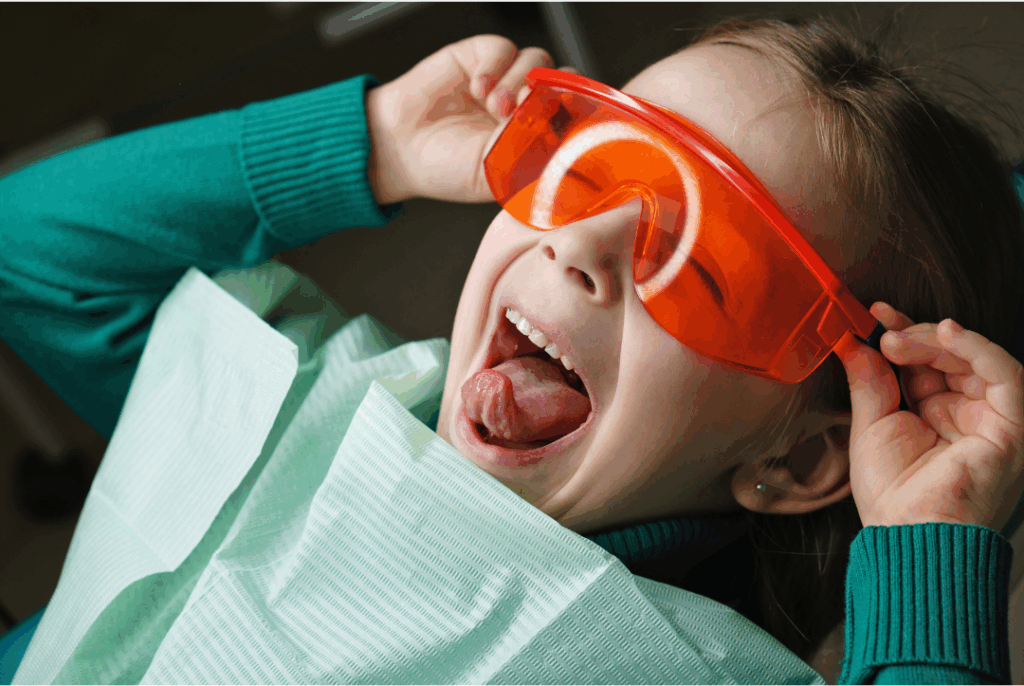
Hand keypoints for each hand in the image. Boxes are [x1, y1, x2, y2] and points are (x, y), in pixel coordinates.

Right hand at [365, 35, 570, 204]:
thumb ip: (531, 156)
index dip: (577, 112)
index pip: (574, 114)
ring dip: (520, 81)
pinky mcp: (482, 58)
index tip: (570, 120)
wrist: (398, 148)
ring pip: (538, 61)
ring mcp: (505, 80)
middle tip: (530, 109)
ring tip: (494, 105)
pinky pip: (506, 49)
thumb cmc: (444, 168)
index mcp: (534, 136)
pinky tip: (477, 88)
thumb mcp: (496, 174)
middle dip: (552, 92)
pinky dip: (495, 67)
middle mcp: (524, 106)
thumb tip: (563, 140)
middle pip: (563, 81)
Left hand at [838, 302, 1023, 533]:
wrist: (911, 536)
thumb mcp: (871, 426)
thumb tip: (854, 343)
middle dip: (916, 336)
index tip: (875, 314)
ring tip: (900, 340)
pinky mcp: (1012, 427)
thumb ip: (869, 382)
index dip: (904, 335)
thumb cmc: (891, 496)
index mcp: (934, 415)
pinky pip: (1005, 376)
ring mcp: (990, 420)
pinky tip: (948, 332)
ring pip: (975, 359)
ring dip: (937, 341)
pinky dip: (978, 348)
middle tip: (885, 330)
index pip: (926, 362)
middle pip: (950, 357)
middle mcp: (965, 414)